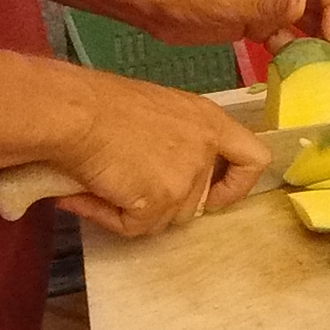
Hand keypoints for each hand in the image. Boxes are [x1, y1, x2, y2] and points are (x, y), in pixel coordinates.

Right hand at [45, 72, 267, 237]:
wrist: (75, 113)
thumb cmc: (103, 102)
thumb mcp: (158, 111)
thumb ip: (176, 139)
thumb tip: (162, 169)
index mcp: (210, 122)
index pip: (254, 160)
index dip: (237, 185)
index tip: (214, 196)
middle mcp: (205, 151)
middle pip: (196, 202)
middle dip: (162, 202)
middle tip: (126, 183)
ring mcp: (185, 180)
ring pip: (165, 219)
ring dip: (134, 210)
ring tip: (102, 182)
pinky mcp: (159, 202)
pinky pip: (134, 227)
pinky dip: (108, 216)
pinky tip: (87, 195)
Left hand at [129, 0, 329, 46]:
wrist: (154, 4)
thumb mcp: (230, 2)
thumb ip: (269, 6)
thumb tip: (304, 5)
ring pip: (309, 15)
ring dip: (316, 38)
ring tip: (319, 66)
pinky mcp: (257, 18)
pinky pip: (287, 31)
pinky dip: (293, 48)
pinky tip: (293, 67)